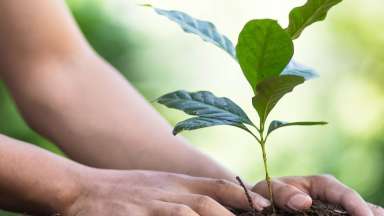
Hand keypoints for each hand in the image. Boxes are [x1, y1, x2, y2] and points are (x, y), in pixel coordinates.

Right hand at [64, 169, 269, 215]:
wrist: (83, 188)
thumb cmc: (124, 193)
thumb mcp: (159, 188)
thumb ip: (184, 197)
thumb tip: (209, 207)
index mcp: (178, 183)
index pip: (217, 186)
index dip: (243, 196)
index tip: (266, 207)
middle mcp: (169, 190)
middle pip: (211, 199)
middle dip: (238, 212)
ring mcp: (152, 203)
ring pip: (192, 211)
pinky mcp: (134, 215)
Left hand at [253, 175, 383, 215]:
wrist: (264, 200)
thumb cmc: (267, 192)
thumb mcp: (271, 189)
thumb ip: (284, 193)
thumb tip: (304, 201)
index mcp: (322, 184)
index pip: (344, 193)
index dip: (357, 206)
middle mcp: (333, 196)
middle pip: (356, 205)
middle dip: (366, 213)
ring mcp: (334, 209)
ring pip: (354, 212)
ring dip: (364, 214)